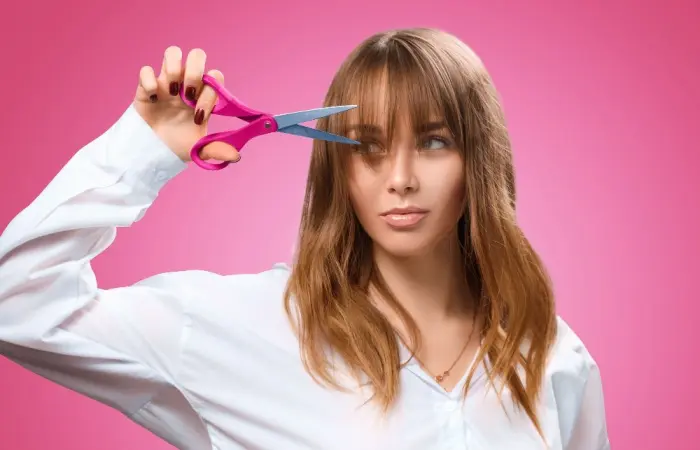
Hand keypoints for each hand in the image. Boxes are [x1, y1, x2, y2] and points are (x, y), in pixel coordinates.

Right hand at [132, 46, 239, 162]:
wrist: (152, 151)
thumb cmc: (178, 145)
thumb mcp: (199, 150)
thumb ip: (217, 150)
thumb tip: (236, 156)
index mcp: (202, 96)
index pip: (215, 77)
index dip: (210, 93)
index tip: (199, 115)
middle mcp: (186, 84)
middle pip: (197, 55)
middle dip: (194, 72)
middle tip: (187, 96)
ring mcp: (166, 82)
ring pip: (173, 52)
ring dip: (174, 69)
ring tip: (171, 93)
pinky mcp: (145, 87)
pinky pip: (146, 70)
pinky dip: (149, 81)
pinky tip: (153, 99)